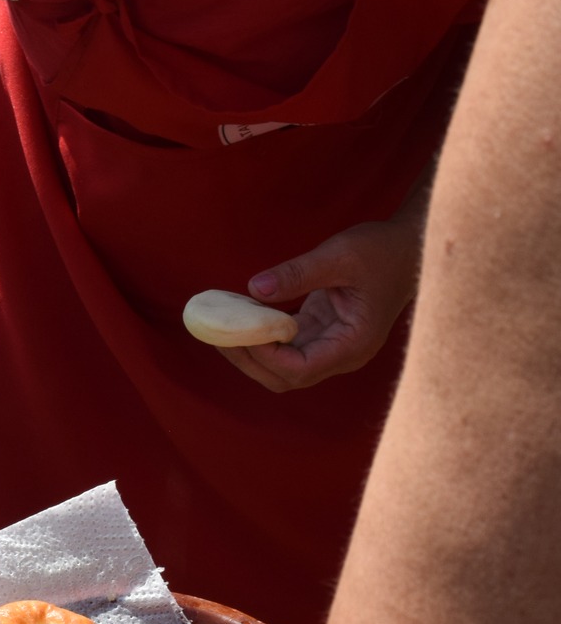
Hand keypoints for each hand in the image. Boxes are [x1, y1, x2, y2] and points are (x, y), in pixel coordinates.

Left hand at [218, 218, 422, 392]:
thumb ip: (298, 273)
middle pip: (284, 377)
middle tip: (216, 332)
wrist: (406, 247)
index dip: (265, 355)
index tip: (240, 330)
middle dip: (248, 359)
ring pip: (279, 365)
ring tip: (220, 324)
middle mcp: (340, 354)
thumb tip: (254, 289)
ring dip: (249, 350)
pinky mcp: (319, 332)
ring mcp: (329, 346)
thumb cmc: (381, 251)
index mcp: (353, 345)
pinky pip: (282, 344)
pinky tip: (239, 314)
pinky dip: (258, 334)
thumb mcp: (340, 255)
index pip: (299, 369)